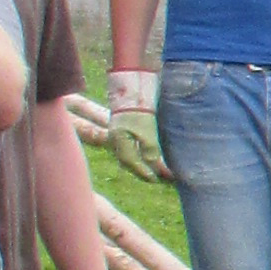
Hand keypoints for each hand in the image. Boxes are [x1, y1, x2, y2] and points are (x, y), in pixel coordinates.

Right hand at [106, 68, 168, 182]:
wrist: (131, 90)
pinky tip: (146, 155)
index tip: (155, 179)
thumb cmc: (139, 110)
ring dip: (140, 162)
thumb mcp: (147, 130)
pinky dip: (138, 153)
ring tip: (152, 169)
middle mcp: (116, 139)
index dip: (144, 172)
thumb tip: (153, 164)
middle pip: (128, 160)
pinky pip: (129, 146)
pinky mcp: (122, 129)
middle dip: (141, 170)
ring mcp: (117, 134)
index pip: (131, 162)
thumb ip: (150, 149)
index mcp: (120, 141)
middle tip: (154, 177)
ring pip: (128, 154)